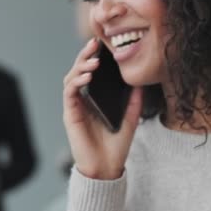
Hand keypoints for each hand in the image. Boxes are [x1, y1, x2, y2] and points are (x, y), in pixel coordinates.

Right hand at [63, 38, 142, 179]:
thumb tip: (140, 80)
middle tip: (95, 43)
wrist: (106, 168)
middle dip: (85, 55)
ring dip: (81, 66)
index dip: (94, 56)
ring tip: (94, 60)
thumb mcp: (131, 117)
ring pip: (71, 78)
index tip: (103, 43)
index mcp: (94, 98)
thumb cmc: (116, 145)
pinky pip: (70, 93)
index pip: (91, 71)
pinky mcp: (70, 114)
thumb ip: (134, 99)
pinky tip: (87, 76)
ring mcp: (74, 106)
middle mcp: (82, 99)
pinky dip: (77, 82)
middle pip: (79, 70)